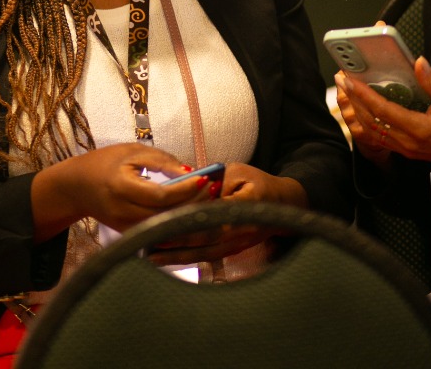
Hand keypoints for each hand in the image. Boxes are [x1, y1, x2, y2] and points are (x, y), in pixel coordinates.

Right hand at [31, 143, 206, 241]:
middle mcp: (122, 212)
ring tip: (209, 202)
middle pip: (166, 215)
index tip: (205, 179)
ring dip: (188, 217)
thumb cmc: (105, 163)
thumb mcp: (131, 152)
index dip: (185, 190)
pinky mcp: (129, 235)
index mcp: (121, 187)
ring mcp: (125, 227)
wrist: (76, 187)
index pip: (160, 196)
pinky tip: (193, 214)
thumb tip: (190, 171)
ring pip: (165, 228)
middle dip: (193, 204)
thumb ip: (161, 161)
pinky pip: (158, 233)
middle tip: (214, 191)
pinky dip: (176, 225)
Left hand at [150, 164, 307, 264]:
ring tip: (150, 253)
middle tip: (149, 236)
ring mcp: (235, 244)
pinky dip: (185, 258)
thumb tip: (187, 184)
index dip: (191, 217)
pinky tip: (165, 259)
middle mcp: (240, 230)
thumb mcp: (237, 172)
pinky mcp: (230, 251)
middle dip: (176, 238)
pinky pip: (205, 256)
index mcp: (245, 205)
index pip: (215, 213)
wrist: (281, 205)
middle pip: (204, 237)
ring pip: (202, 252)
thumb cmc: (256, 183)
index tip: (168, 217)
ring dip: (176, 254)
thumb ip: (214, 179)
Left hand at [336, 58, 430, 174]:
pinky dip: (367, 124)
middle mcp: (407, 142)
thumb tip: (418, 62)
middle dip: (353, 100)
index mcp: (418, 129)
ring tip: (348, 92)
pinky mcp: (407, 151)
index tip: (348, 79)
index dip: (362, 94)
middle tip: (341, 80)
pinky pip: (380, 138)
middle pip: (370, 121)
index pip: (382, 110)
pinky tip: (363, 111)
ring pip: (372, 131)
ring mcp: (406, 149)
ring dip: (357, 111)